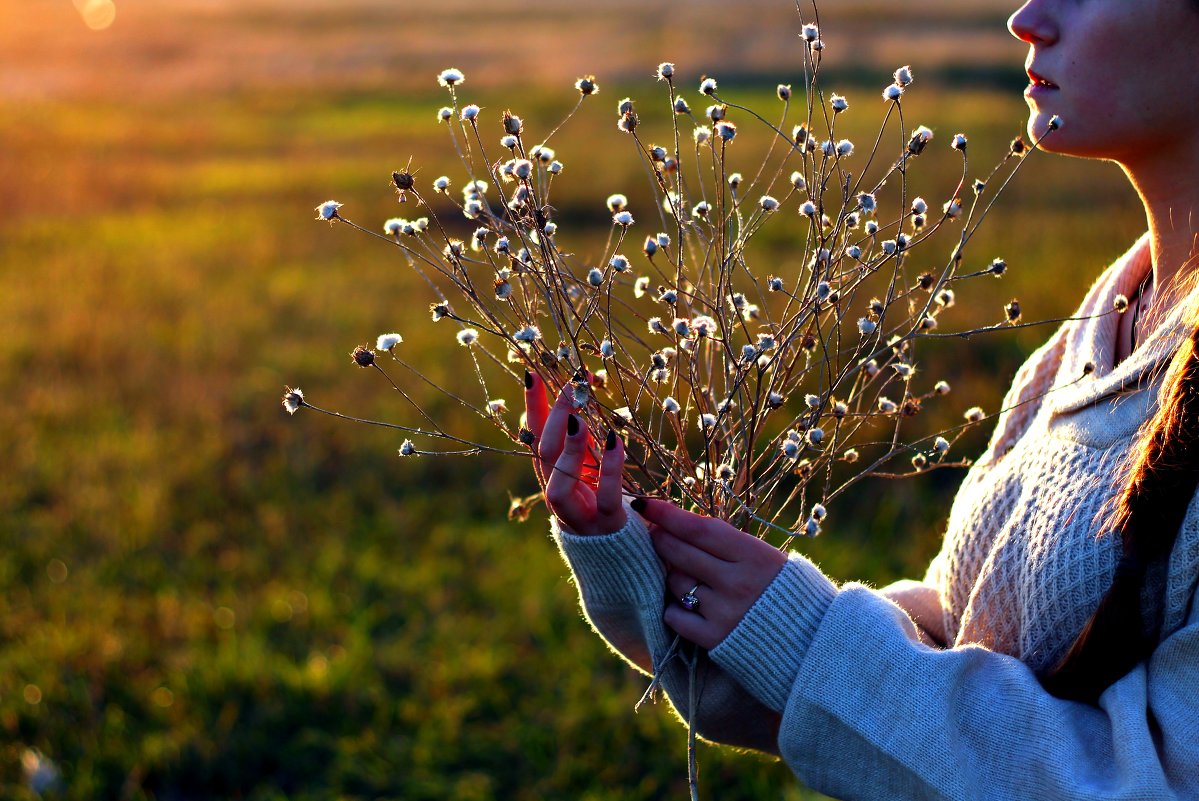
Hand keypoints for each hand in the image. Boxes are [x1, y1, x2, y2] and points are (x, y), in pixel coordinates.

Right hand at [524, 370, 626, 534]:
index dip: (532, 408)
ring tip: (578, 419)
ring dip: (568, 449)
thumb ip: (583, 445)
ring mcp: (580, 513)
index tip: (533, 373)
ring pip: (561, 484)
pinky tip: (616, 440)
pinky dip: (610, 468)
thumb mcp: (592, 471)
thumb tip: (576, 404)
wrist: (622, 559)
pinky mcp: (607, 525)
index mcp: (554, 478)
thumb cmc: (607, 505)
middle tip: (570, 390)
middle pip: (544, 457)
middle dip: (552, 421)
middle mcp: (559, 496)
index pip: (535, 439)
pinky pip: (606, 497)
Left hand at [636, 498, 786, 648]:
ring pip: (674, 582)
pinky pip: (674, 615)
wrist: (813, 643)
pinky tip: (686, 605)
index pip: (699, 529)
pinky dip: (674, 608)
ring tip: (684, 574)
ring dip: (671, 574)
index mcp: (754, 556)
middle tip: (655, 534)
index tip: (646, 504)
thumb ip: (729, 545)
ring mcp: (724, 612)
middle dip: (660, 538)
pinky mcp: (714, 640)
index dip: (667, 514)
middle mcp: (737, 582)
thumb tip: (683, 525)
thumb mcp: (767, 559)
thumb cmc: (786, 592)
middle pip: (680, 552)